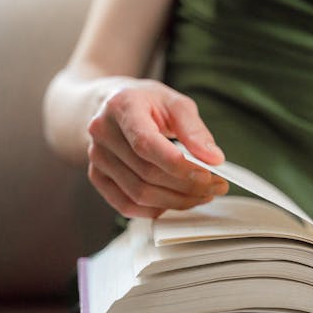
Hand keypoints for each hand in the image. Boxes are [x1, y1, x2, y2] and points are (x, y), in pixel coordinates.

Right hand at [86, 79, 227, 217]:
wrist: (112, 105)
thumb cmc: (146, 102)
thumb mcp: (175, 103)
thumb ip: (195, 130)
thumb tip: (213, 158)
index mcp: (122, 106)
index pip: (146, 144)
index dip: (178, 165)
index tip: (207, 174)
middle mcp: (103, 132)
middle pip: (146, 173)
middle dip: (187, 186)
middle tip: (216, 186)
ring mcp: (97, 157)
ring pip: (138, 194)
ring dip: (176, 201)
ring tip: (202, 195)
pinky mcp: (98, 177)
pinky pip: (126, 204)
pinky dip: (156, 209)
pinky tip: (176, 201)